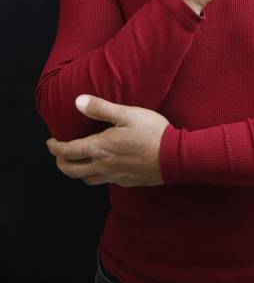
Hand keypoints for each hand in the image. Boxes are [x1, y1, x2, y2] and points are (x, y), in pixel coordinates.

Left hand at [46, 95, 169, 186]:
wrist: (174, 157)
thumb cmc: (151, 132)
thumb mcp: (127, 114)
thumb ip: (101, 108)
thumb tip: (78, 101)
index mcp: (100, 148)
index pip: (69, 152)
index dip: (55, 148)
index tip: (51, 142)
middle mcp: (103, 166)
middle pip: (73, 171)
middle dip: (61, 162)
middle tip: (60, 153)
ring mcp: (115, 176)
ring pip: (87, 179)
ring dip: (77, 171)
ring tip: (79, 160)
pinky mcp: (126, 181)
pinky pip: (104, 181)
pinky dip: (96, 174)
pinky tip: (104, 166)